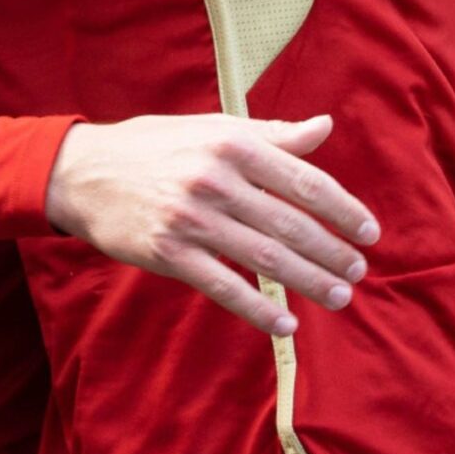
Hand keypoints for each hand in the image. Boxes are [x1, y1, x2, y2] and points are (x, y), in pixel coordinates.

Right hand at [43, 114, 378, 337]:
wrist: (84, 173)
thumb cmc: (158, 146)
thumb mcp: (214, 128)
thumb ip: (273, 134)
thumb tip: (325, 127)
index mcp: (233, 144)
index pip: (304, 181)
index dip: (344, 210)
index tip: (370, 232)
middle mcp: (215, 180)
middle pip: (290, 224)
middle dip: (332, 252)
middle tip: (360, 271)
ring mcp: (191, 219)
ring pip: (264, 258)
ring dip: (308, 281)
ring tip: (339, 296)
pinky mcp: (168, 253)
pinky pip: (223, 286)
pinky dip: (257, 309)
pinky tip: (286, 326)